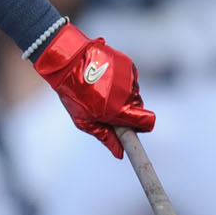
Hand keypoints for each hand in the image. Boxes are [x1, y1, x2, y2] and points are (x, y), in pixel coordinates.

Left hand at [33, 23, 154, 158]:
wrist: (68, 60)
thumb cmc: (73, 94)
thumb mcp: (84, 120)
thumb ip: (105, 137)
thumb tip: (120, 154)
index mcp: (118, 111)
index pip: (148, 122)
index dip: (142, 127)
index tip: (134, 128)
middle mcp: (128, 94)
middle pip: (139, 108)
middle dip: (127, 111)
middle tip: (106, 107)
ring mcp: (129, 77)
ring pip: (134, 93)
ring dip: (123, 94)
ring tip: (101, 89)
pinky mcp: (128, 63)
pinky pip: (131, 78)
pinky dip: (121, 80)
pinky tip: (105, 77)